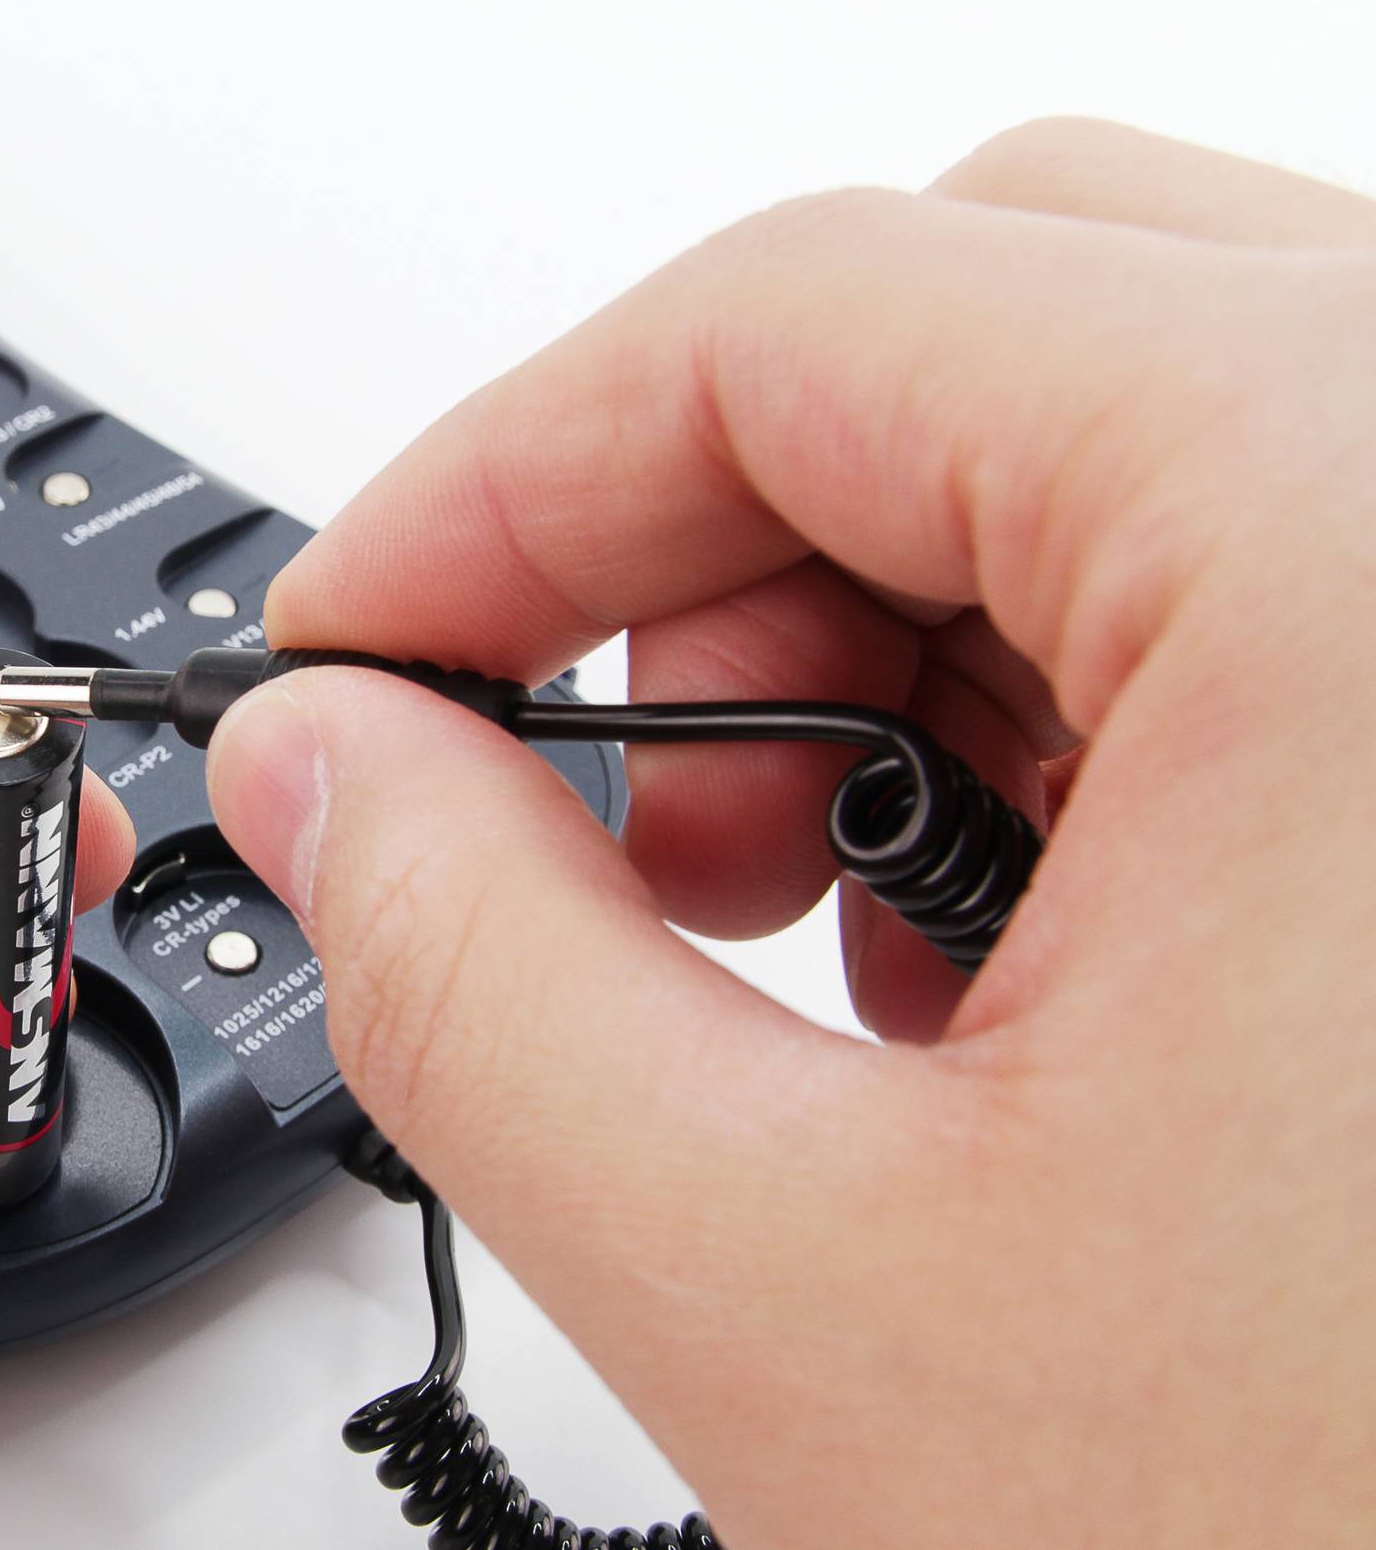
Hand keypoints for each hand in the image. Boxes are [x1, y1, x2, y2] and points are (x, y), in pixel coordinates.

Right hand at [204, 119, 1375, 1544]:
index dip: (508, 476)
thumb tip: (329, 773)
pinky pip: (1283, 571)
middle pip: (987, 320)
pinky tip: (1034, 966)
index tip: (373, 641)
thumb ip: (467, 976)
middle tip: (593, 815)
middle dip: (710, 563)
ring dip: (888, 648)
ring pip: (1132, 435)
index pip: (812, 317)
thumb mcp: (800, 1291)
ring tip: (823, 943)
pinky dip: (1079, 706)